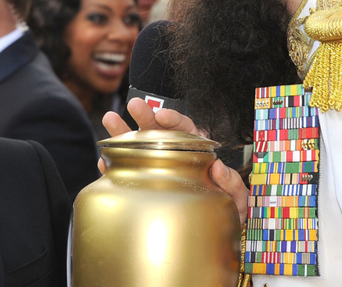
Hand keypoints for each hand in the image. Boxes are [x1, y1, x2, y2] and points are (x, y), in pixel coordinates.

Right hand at [101, 97, 248, 224]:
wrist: (210, 236)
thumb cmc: (224, 212)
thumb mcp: (235, 200)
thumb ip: (232, 184)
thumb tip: (219, 168)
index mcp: (197, 152)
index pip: (185, 129)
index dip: (174, 120)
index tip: (163, 116)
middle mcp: (174, 154)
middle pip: (159, 130)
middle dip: (145, 116)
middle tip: (134, 105)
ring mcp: (156, 167)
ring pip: (139, 145)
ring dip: (123, 133)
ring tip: (110, 119)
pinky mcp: (143, 184)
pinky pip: (127, 172)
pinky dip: (115, 166)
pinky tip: (105, 161)